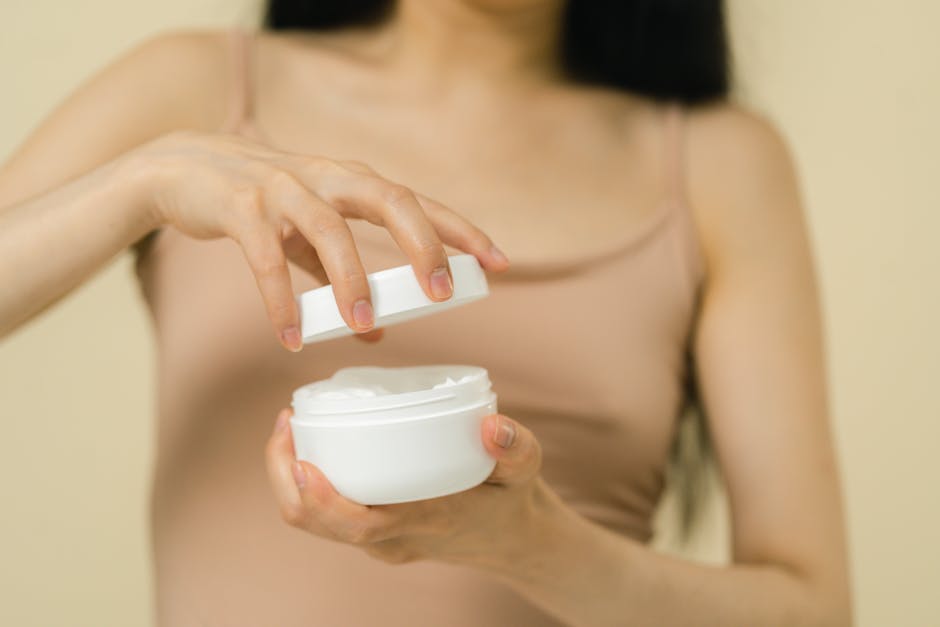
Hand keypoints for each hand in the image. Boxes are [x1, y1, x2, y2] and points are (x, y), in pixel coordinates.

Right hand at [122, 130, 509, 349]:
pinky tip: (292, 338)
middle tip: (442, 295)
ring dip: (351, 281)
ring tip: (365, 326)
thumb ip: (339, 278)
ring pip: (329, 231)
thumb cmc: (260, 202)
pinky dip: (281, 300)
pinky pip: (267, 258)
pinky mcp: (240, 208)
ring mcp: (282, 188)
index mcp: (351, 181)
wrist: (181, 168)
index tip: (498, 263)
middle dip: (421, 245)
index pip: (418, 201)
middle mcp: (325, 177)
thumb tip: (380, 331)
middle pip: (388, 200)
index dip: (461, 230)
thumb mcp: (307, 234)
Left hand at [265, 407, 554, 569]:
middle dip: (284, 476)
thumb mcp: (526, 470)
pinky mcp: (376, 535)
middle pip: (317, 524)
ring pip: (315, 523)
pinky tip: (307, 446)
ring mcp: (381, 542)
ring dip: (288, 480)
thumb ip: (517, 448)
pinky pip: (326, 518)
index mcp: (424, 522)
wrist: (513, 542)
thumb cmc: (513, 500)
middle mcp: (393, 539)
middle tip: (286, 421)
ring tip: (289, 426)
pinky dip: (305, 485)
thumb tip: (493, 425)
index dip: (321, 498)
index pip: (358, 525)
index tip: (301, 459)